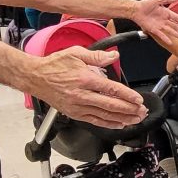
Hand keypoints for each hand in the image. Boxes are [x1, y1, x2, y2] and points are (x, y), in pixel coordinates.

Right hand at [26, 47, 146, 126]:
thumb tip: (114, 56)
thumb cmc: (54, 65)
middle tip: (142, 111)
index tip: (138, 100)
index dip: (127, 96)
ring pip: (105, 116)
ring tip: (136, 119)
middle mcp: (82, 95)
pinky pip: (95, 121)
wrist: (35, 77)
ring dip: (123, 119)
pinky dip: (109, 124)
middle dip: (129, 110)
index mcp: (85, 79)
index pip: (111, 90)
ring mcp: (78, 106)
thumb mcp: (76, 53)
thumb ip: (97, 56)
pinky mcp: (74, 113)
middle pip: (111, 106)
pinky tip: (120, 124)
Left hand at [132, 0, 177, 42]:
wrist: (136, 9)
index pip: (176, 17)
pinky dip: (166, 38)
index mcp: (165, 12)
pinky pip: (161, 35)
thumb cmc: (145, 4)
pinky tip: (170, 42)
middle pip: (174, 25)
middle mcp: (163, 20)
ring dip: (176, 34)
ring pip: (169, 31)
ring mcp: (159, 25)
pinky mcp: (153, 29)